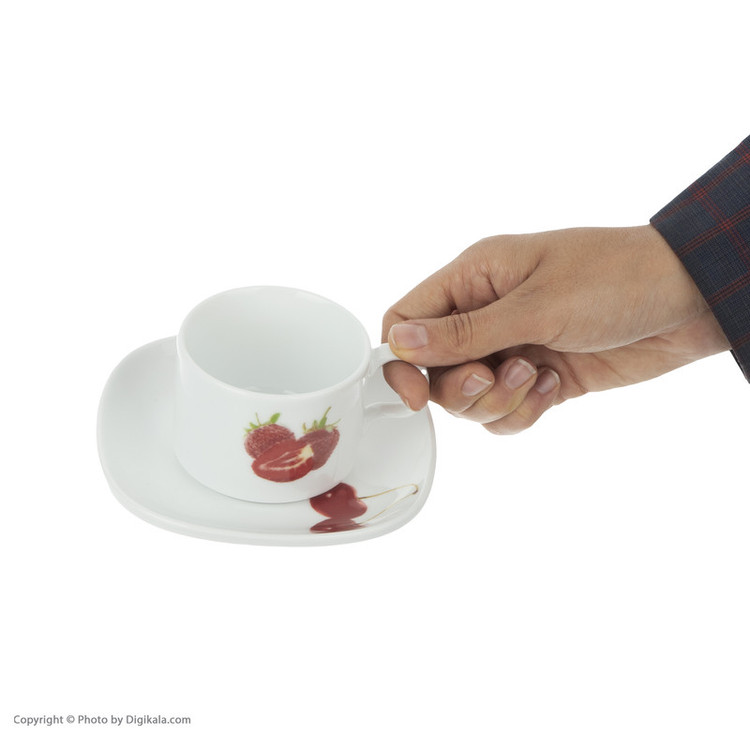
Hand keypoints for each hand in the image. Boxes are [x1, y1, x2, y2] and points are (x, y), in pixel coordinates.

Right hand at [382, 225, 728, 433]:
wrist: (689, 300)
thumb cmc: (618, 278)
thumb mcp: (537, 305)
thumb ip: (465, 331)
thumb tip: (400, 342)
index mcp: (475, 277)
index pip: (407, 319)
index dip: (401, 360)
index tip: (415, 396)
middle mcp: (487, 312)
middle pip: (435, 369)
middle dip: (463, 387)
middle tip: (498, 374)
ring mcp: (512, 346)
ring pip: (470, 396)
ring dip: (498, 400)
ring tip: (537, 376)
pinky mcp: (539, 376)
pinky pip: (506, 411)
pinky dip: (523, 411)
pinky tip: (554, 387)